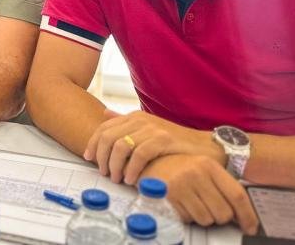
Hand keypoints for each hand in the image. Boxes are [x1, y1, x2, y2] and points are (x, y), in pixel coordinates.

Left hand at [84, 109, 216, 183]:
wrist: (205, 145)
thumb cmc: (174, 141)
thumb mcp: (147, 127)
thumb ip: (125, 121)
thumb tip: (105, 114)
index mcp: (133, 117)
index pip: (104, 128)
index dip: (93, 144)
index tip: (88, 159)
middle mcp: (140, 120)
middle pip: (108, 138)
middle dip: (102, 158)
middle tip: (104, 174)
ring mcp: (152, 129)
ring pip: (121, 147)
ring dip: (115, 166)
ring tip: (117, 179)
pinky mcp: (163, 140)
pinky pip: (139, 155)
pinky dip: (132, 169)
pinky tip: (131, 180)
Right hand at [139, 154, 257, 233]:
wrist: (146, 161)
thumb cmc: (177, 167)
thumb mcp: (201, 169)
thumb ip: (221, 187)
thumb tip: (242, 215)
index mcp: (209, 165)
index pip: (238, 195)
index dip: (248, 215)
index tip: (250, 227)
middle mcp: (197, 173)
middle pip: (224, 212)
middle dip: (220, 217)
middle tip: (210, 209)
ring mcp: (183, 184)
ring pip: (207, 219)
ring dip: (203, 218)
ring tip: (192, 203)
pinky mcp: (170, 196)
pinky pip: (189, 220)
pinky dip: (188, 217)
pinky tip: (181, 204)